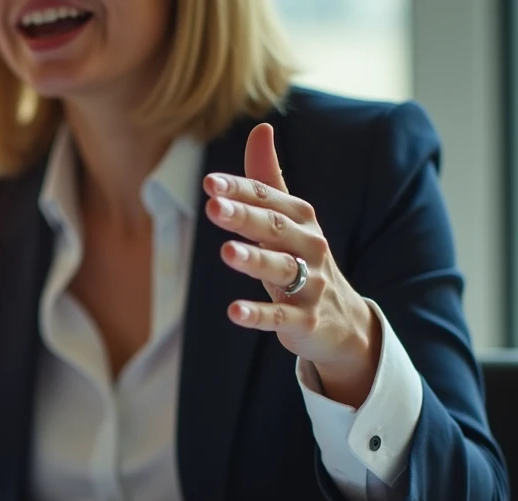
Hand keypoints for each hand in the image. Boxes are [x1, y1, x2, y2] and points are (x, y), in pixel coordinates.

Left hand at [202, 123, 381, 407]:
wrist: (343, 322)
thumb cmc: (304, 262)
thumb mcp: (288, 222)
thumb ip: (269, 180)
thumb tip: (261, 127)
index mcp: (301, 220)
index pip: (268, 200)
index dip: (240, 190)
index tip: (210, 182)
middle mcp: (309, 247)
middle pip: (274, 229)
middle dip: (245, 217)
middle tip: (213, 207)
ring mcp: (310, 285)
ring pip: (281, 269)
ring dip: (254, 260)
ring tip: (227, 252)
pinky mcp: (305, 320)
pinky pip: (280, 317)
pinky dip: (258, 314)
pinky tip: (233, 311)